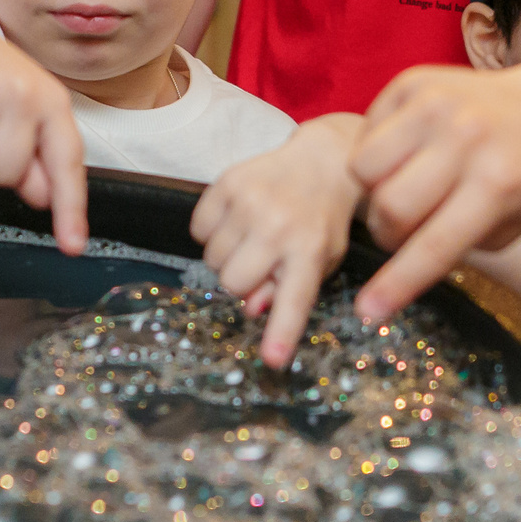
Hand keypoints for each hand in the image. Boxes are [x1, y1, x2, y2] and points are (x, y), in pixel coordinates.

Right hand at [192, 114, 363, 365]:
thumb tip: (252, 308)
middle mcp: (279, 227)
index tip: (272, 360)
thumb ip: (290, 289)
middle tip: (260, 262)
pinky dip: (211, 230)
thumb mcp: (322, 260)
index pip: (293, 301)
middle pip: (232, 284)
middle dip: (241, 281)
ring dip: (226, 255)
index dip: (280, 334)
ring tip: (252, 236)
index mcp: (309, 252)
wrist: (322, 162)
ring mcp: (250, 202)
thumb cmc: (321, 221)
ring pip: (211, 258)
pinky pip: (197, 229)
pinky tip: (237, 218)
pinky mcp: (227, 182)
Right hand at [347, 59, 520, 321]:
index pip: (436, 244)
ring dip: (374, 190)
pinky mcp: (413, 81)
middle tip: (404, 231)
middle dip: (388, 232)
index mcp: (498, 184)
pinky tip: (405, 153)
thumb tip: (398, 269)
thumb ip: (455, 247)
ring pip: (363, 167)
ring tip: (402, 187)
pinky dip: (375, 153)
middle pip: (391, 206)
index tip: (367, 311)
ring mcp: (437, 103)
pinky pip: (364, 132)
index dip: (398, 283)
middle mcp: (467, 138)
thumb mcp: (508, 227)